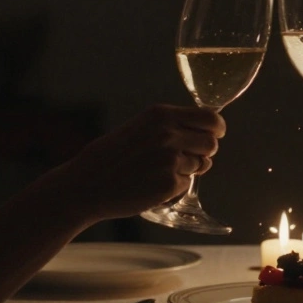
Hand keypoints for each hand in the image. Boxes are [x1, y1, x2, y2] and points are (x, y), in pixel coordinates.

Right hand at [66, 104, 224, 220]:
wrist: (86, 184)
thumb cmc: (112, 156)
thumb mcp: (140, 127)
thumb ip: (170, 126)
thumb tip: (204, 131)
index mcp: (161, 115)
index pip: (211, 118)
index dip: (216, 129)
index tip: (214, 135)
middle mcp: (169, 134)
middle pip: (212, 143)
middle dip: (204, 152)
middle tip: (188, 158)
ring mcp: (170, 160)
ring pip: (201, 165)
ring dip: (188, 170)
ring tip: (159, 171)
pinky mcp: (169, 184)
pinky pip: (187, 184)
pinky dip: (175, 187)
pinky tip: (152, 185)